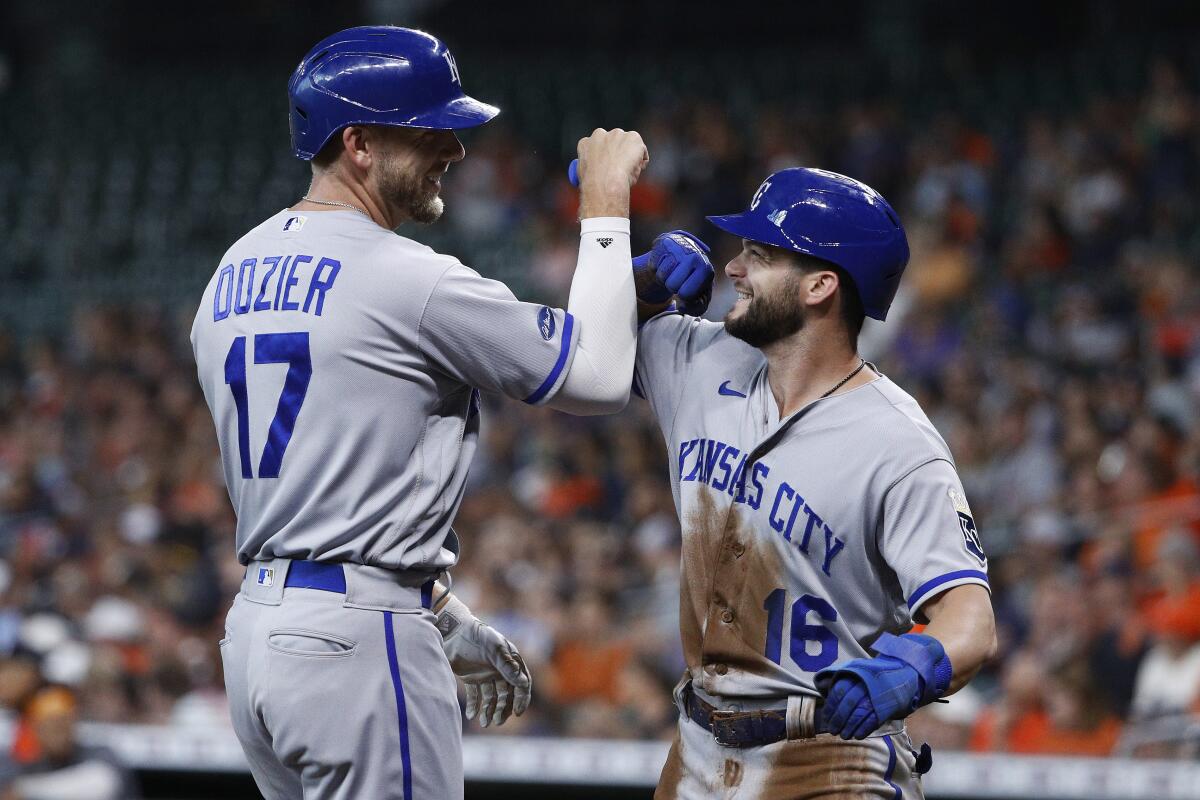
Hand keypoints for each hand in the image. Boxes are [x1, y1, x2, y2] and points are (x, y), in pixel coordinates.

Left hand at [438, 595, 531, 727]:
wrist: (451, 630)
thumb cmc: (475, 635)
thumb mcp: (493, 648)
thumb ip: (507, 666)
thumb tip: (523, 683)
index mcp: (510, 661)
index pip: (521, 683)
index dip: (521, 698)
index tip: (518, 712)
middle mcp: (500, 669)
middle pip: (506, 694)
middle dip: (504, 709)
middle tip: (497, 722)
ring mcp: (485, 674)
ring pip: (491, 697)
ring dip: (489, 710)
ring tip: (484, 722)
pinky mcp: (471, 677)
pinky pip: (475, 695)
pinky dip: (474, 705)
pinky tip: (471, 715)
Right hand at [576, 128, 648, 217]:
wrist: (605, 184)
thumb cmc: (595, 186)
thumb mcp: (587, 177)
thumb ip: (593, 168)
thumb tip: (600, 172)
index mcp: (586, 143)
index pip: (597, 146)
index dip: (604, 156)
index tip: (609, 166)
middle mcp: (600, 134)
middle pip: (613, 142)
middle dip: (619, 152)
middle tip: (623, 170)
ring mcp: (617, 135)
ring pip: (628, 146)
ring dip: (630, 157)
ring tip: (626, 174)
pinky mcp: (633, 138)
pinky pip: (641, 150)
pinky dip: (641, 161)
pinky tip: (633, 172)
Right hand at [632, 230, 713, 313]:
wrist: (683, 256)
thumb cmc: (691, 279)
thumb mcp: (699, 296)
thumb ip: (696, 308)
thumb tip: (682, 307)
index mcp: (706, 270)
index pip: (686, 294)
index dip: (683, 296)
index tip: (687, 289)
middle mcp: (695, 256)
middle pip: (672, 285)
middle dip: (672, 287)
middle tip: (678, 279)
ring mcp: (680, 247)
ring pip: (662, 276)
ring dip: (664, 278)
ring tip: (672, 271)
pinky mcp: (664, 243)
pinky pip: (654, 266)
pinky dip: (657, 268)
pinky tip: (665, 263)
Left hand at [813, 632, 950, 739]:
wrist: (906, 671)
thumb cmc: (878, 674)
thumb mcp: (860, 670)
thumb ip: (844, 679)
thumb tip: (825, 691)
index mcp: (856, 674)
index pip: (838, 692)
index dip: (831, 707)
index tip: (827, 718)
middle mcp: (865, 683)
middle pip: (848, 704)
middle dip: (839, 720)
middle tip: (833, 731)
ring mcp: (877, 694)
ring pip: (860, 713)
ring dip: (850, 727)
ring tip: (844, 736)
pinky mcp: (888, 705)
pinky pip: (873, 719)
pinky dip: (864, 729)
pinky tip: (858, 735)